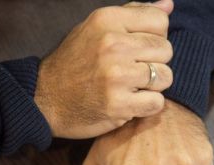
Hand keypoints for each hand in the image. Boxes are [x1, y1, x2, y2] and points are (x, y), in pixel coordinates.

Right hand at [35, 0, 174, 138]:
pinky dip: (147, 105)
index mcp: (107, 20)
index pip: (160, 20)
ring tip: (132, 86)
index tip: (138, 48)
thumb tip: (168, 5)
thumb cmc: (75, 62)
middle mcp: (112, 44)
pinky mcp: (118, 104)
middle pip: (166, 49)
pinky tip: (130, 101)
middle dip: (155, 62)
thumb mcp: (96, 28)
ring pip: (165, 76)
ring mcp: (116, 75)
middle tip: (133, 70)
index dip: (155, 36)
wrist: (45, 99)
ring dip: (153, 86)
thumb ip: (133, 14)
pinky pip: (157, 102)